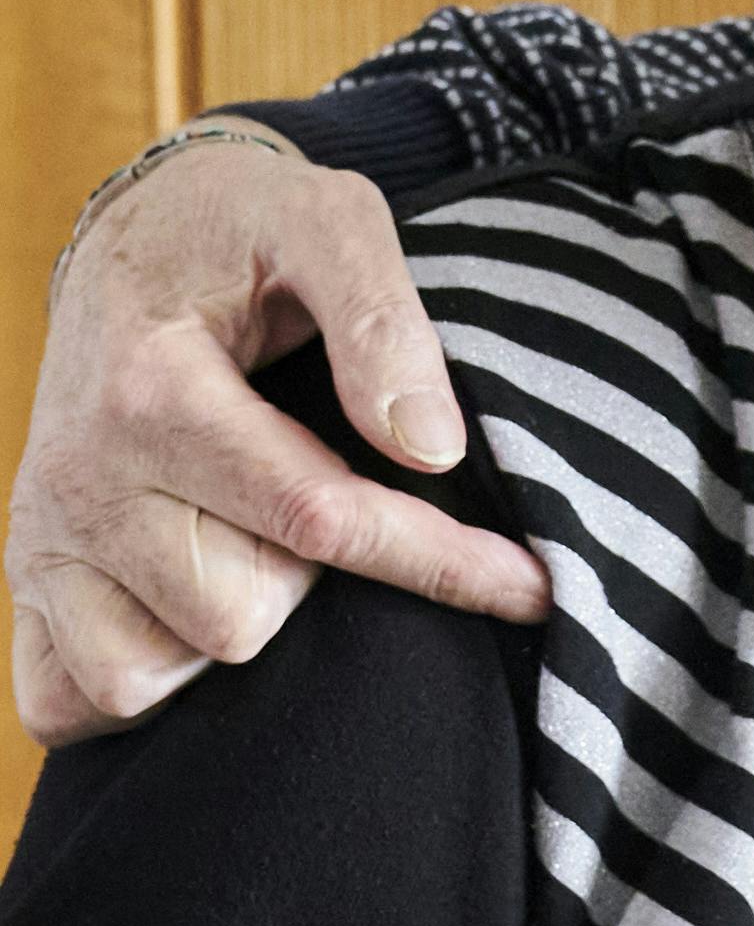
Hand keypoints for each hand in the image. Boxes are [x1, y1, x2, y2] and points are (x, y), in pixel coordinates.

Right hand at [8, 130, 545, 741]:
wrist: (137, 238)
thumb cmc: (245, 230)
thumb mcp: (328, 223)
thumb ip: (385, 323)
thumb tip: (434, 450)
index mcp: (154, 390)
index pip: (319, 518)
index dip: (438, 563)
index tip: (531, 588)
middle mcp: (81, 477)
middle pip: (241, 616)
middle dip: (310, 576)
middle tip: (317, 493)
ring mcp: (42, 539)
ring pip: (157, 675)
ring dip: (229, 621)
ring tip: (256, 540)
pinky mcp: (25, 581)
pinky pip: (72, 702)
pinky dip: (136, 683)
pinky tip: (188, 611)